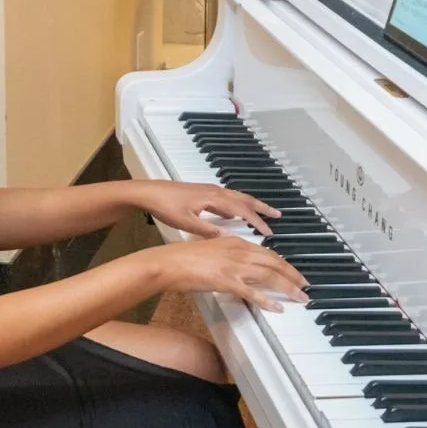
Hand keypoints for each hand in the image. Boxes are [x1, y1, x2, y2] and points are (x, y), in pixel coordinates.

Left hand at [131, 180, 279, 237]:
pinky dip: (237, 205)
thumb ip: (208, 230)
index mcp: (213, 198)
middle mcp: (215, 191)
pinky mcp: (202, 192)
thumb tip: (228, 237)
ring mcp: (209, 190)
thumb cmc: (165, 206)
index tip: (269, 232)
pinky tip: (234, 215)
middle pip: (244, 199)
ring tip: (263, 213)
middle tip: (277, 215)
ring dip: (251, 205)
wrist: (149, 192)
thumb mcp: (186, 222)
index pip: (242, 210)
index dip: (257, 221)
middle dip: (261, 208)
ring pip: (236, 197)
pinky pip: (227, 198)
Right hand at [147, 236, 308, 311]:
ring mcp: (234, 266)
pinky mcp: (227, 281)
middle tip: (304, 285)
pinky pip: (253, 292)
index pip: (266, 252)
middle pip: (274, 262)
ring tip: (300, 296)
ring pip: (270, 276)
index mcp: (235, 241)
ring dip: (288, 287)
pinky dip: (267, 300)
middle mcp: (239, 251)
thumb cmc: (182, 257)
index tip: (292, 272)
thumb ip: (226, 255)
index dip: (283, 263)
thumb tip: (236, 266)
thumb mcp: (210, 249)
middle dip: (292, 274)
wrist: (168, 262)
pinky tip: (276, 307)